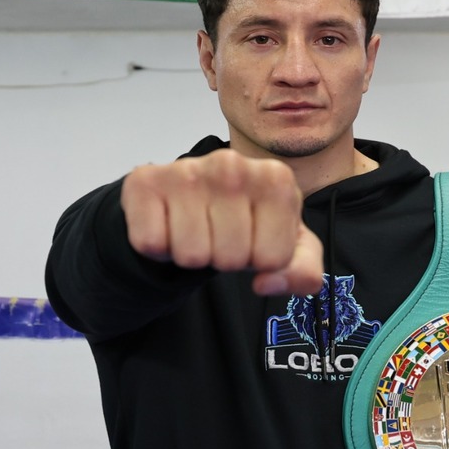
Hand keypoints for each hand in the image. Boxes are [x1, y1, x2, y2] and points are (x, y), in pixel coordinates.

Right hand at [120, 150, 322, 295]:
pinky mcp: (146, 181)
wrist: (189, 197)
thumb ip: (302, 272)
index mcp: (276, 179)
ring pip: (191, 256)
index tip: (252, 238)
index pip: (274, 259)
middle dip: (225, 258)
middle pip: (231, 259)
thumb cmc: (246, 221)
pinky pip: (151, 245)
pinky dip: (158, 248)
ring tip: (196, 230)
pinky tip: (169, 224)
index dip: (260, 260)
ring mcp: (187, 169)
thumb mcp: (287, 247)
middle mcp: (232, 165)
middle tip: (219, 235)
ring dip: (191, 254)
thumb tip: (266, 283)